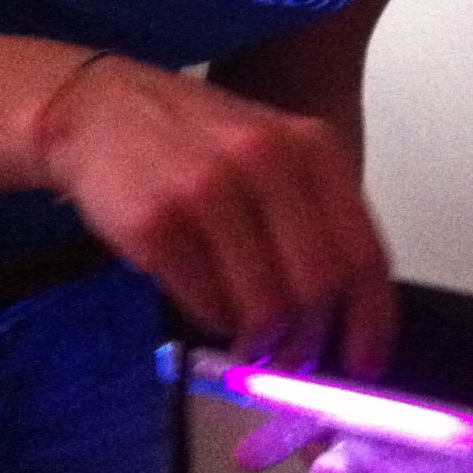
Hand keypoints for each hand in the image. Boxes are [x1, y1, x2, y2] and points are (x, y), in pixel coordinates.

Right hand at [30, 53, 393, 372]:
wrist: (100, 110)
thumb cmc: (194, 142)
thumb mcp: (272, 153)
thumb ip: (315, 217)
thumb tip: (349, 312)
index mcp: (311, 147)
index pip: (363, 251)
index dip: (371, 319)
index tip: (366, 362)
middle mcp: (267, 162)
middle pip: (318, 288)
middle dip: (308, 340)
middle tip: (293, 358)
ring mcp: (210, 190)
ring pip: (265, 307)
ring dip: (261, 342)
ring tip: (250, 342)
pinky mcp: (158, 223)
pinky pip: (208, 306)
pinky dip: (217, 323)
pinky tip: (211, 309)